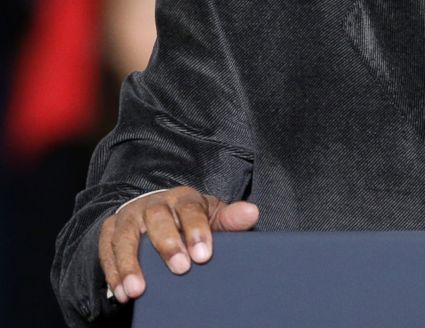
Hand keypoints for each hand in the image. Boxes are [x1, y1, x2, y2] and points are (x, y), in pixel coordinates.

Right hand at [100, 186, 257, 303]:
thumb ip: (230, 218)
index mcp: (184, 197)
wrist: (157, 213)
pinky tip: (121, 293)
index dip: (197, 231)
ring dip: (130, 265)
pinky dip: (113, 273)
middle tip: (180, 269)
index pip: (190, 209)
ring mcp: (130, 216)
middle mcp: (155, 203)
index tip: (203, 255)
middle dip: (168, 244)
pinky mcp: (110, 231)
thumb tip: (252, 213)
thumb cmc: (190, 219)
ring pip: (126, 236)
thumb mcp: (212, 216)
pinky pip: (106, 251)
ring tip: (138, 290)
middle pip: (158, 218)